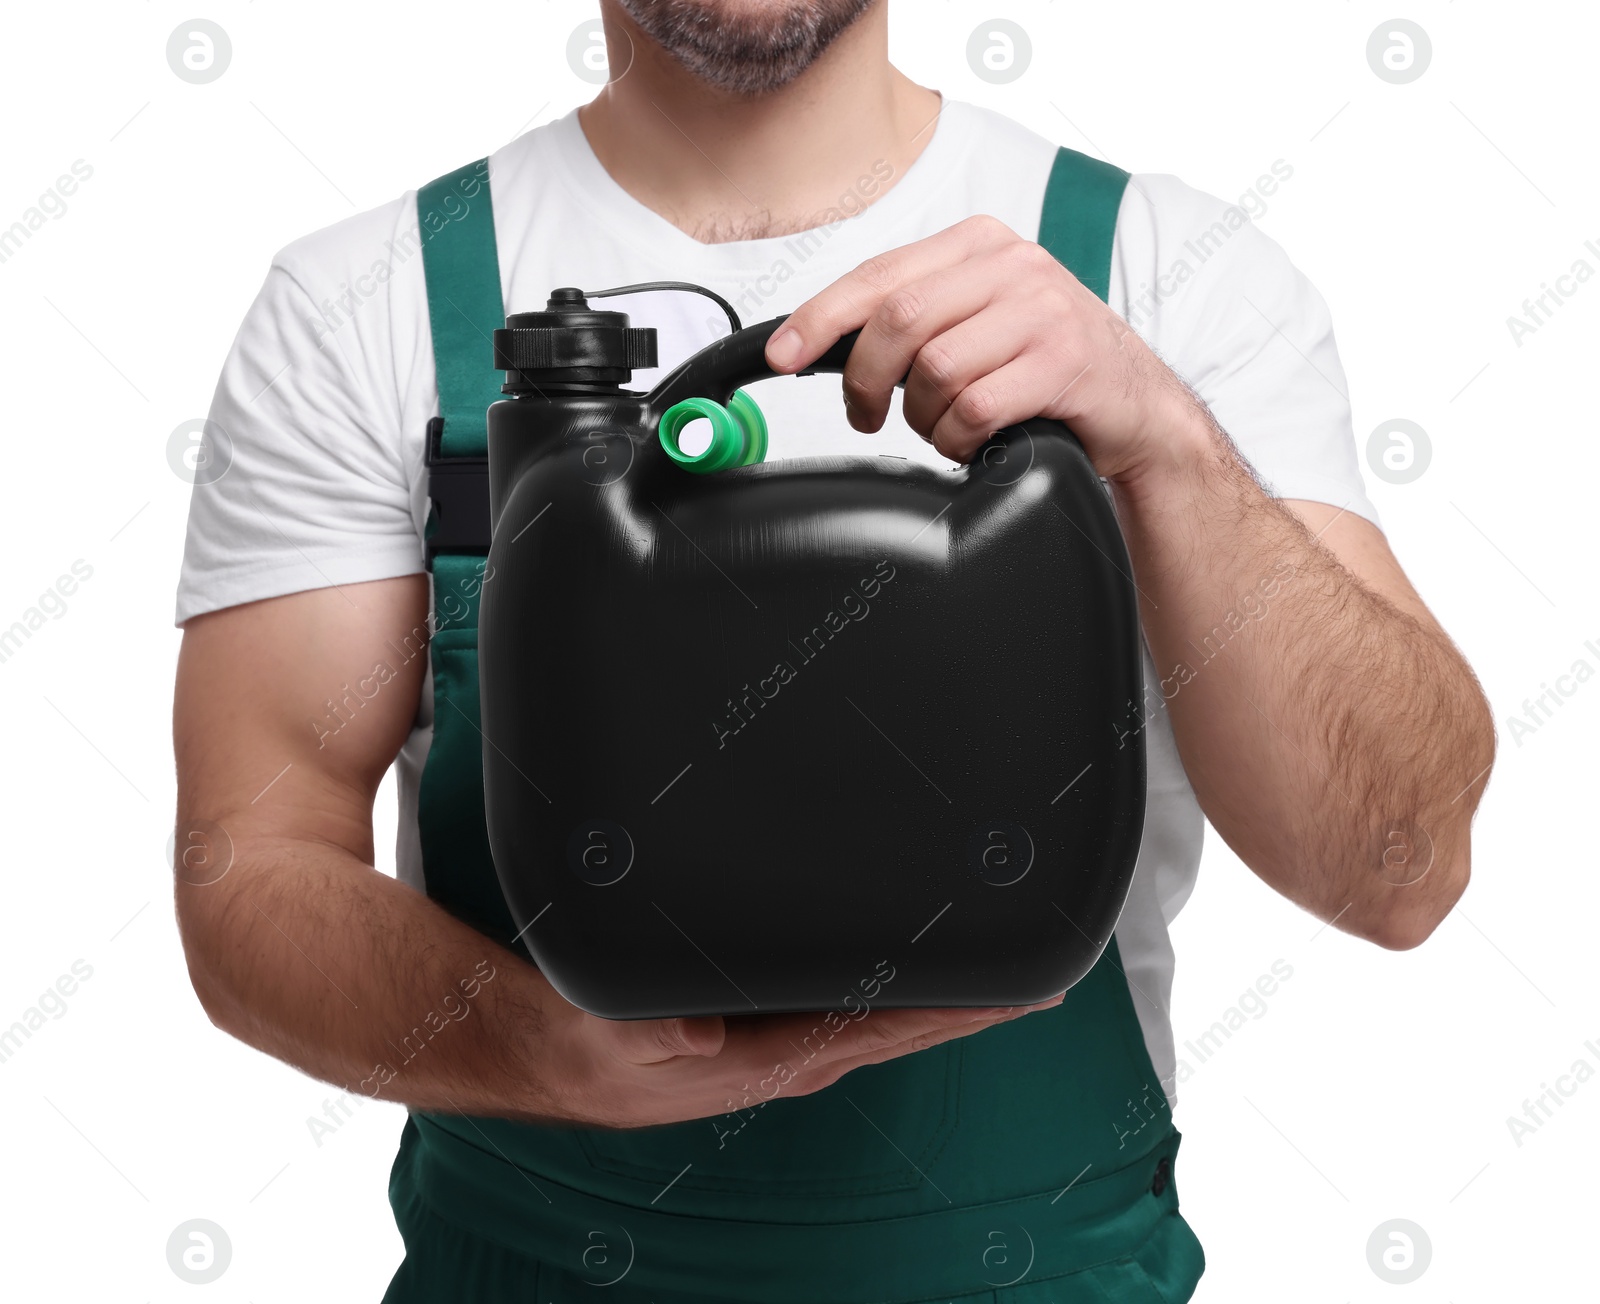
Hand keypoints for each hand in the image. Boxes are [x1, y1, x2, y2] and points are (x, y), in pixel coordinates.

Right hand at [541, 983, 1064, 1128]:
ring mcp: (788, 1045)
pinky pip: (858, 1007)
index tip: (1017, 993)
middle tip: (1049, 977)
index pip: (885, 1030)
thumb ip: (655, 1034)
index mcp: (772, 1057)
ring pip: (891, 1019)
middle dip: (979, 1006)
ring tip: (1008, 973)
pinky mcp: (771, 1029)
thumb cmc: (587, 1048)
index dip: (955, 1011)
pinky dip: (904, 992)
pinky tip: (922, 973)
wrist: (551, 1059)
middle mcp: (795, 1054)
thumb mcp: (607, 1036)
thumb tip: (700, 1037)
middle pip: (911, 1027)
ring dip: (951, 999)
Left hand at [764, 215, 1202, 481]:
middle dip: (866, 379)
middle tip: (866, 415)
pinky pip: (976, 407)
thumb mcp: (978, 322)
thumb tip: (818, 344)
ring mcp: (1043, 311)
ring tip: (945, 428)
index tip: (783, 354)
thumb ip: (914, 319)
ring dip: (924, 417)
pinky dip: (959, 438)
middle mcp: (1012, 265)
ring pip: (936, 368)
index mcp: (979, 245)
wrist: (1134, 405)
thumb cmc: (1043, 366)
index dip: (820, 317)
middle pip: (898, 318)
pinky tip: (974, 441)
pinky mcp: (1064, 363)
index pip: (878, 274)